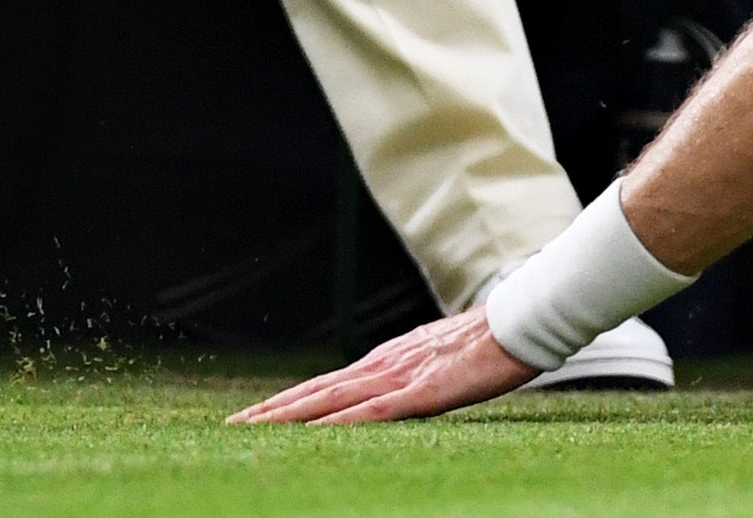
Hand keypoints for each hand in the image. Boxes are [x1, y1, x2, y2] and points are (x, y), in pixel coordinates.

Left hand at [226, 308, 538, 424]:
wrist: (522, 319)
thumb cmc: (492, 341)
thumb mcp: (445, 360)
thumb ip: (417, 375)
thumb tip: (402, 392)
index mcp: (390, 360)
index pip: (328, 385)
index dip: (289, 401)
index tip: (255, 415)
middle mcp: (385, 365)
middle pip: (316, 391)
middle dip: (271, 411)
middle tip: (230, 427)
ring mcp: (400, 376)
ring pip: (331, 400)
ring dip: (288, 416)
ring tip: (251, 431)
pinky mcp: (421, 391)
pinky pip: (370, 412)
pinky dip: (336, 423)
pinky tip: (312, 434)